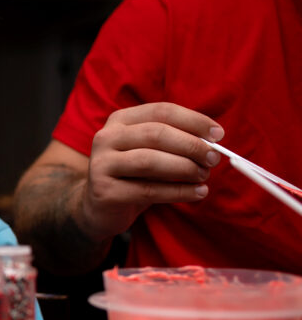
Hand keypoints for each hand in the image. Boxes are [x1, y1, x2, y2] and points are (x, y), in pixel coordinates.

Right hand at [79, 102, 223, 240]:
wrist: (100, 208)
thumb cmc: (133, 176)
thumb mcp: (150, 151)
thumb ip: (175, 141)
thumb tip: (213, 141)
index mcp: (120, 120)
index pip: (161, 111)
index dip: (193, 120)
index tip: (218, 135)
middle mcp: (106, 138)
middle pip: (156, 134)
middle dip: (191, 146)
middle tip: (213, 159)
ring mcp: (101, 164)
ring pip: (150, 161)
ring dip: (184, 168)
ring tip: (204, 176)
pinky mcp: (104, 191)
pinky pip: (148, 190)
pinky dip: (178, 192)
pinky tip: (197, 193)